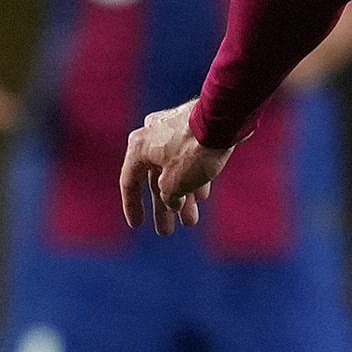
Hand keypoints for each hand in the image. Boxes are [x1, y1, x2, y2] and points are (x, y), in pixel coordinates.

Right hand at [118, 100, 232, 234]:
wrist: (223, 119)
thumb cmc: (193, 151)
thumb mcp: (173, 185)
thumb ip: (166, 197)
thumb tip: (171, 200)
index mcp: (138, 148)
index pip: (129, 183)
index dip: (133, 207)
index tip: (138, 225)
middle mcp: (151, 137)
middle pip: (154, 180)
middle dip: (162, 208)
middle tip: (166, 232)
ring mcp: (173, 131)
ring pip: (173, 171)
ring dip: (182, 197)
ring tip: (190, 221)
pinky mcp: (194, 129)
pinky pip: (188, 159)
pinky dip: (193, 178)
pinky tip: (203, 197)